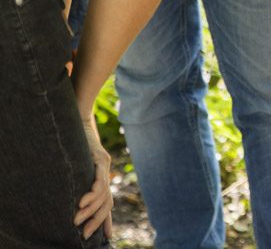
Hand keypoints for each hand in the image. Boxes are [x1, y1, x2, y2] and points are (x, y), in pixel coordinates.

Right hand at [74, 111, 112, 239]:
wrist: (80, 123)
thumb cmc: (77, 146)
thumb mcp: (79, 167)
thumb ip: (80, 182)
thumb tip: (73, 200)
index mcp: (101, 178)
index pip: (107, 203)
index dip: (106, 220)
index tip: (105, 237)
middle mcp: (106, 173)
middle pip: (106, 202)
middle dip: (96, 220)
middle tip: (85, 233)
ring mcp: (104, 165)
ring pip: (101, 192)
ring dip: (90, 208)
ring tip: (78, 219)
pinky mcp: (99, 157)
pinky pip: (98, 176)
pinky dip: (93, 189)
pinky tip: (85, 200)